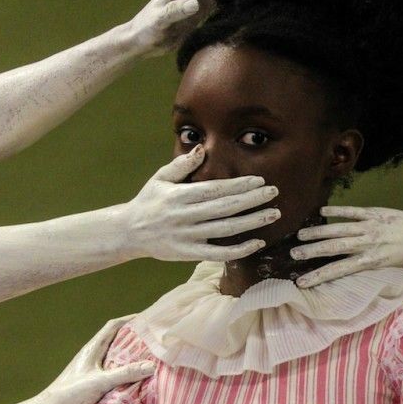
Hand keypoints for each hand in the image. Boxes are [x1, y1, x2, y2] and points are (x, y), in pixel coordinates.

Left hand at [37, 316, 154, 403]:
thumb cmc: (70, 394)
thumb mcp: (100, 382)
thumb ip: (125, 373)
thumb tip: (152, 365)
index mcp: (92, 349)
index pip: (113, 327)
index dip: (129, 320)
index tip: (147, 318)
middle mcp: (94, 357)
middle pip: (117, 341)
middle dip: (135, 338)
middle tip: (154, 340)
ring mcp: (94, 371)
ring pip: (117, 359)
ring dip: (132, 357)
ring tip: (152, 359)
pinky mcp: (94, 385)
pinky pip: (115, 375)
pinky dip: (127, 374)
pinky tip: (139, 381)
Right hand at [124, 146, 279, 261]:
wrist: (128, 232)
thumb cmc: (148, 202)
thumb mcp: (160, 178)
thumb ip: (181, 165)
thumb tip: (202, 150)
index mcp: (179, 196)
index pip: (215, 189)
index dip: (239, 185)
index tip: (259, 181)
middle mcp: (185, 216)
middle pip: (225, 208)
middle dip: (251, 200)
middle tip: (274, 193)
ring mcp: (188, 237)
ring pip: (225, 230)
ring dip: (251, 222)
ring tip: (273, 214)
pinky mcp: (189, 254)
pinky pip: (218, 253)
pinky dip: (238, 250)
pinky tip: (257, 243)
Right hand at [290, 206, 402, 287]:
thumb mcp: (390, 270)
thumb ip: (368, 268)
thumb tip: (346, 272)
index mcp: (371, 261)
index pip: (339, 269)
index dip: (319, 275)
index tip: (302, 281)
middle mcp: (368, 243)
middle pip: (335, 247)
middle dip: (312, 251)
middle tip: (293, 253)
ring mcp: (371, 226)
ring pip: (340, 229)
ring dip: (319, 232)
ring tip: (301, 235)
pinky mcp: (376, 213)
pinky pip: (353, 212)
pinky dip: (337, 212)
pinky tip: (322, 212)